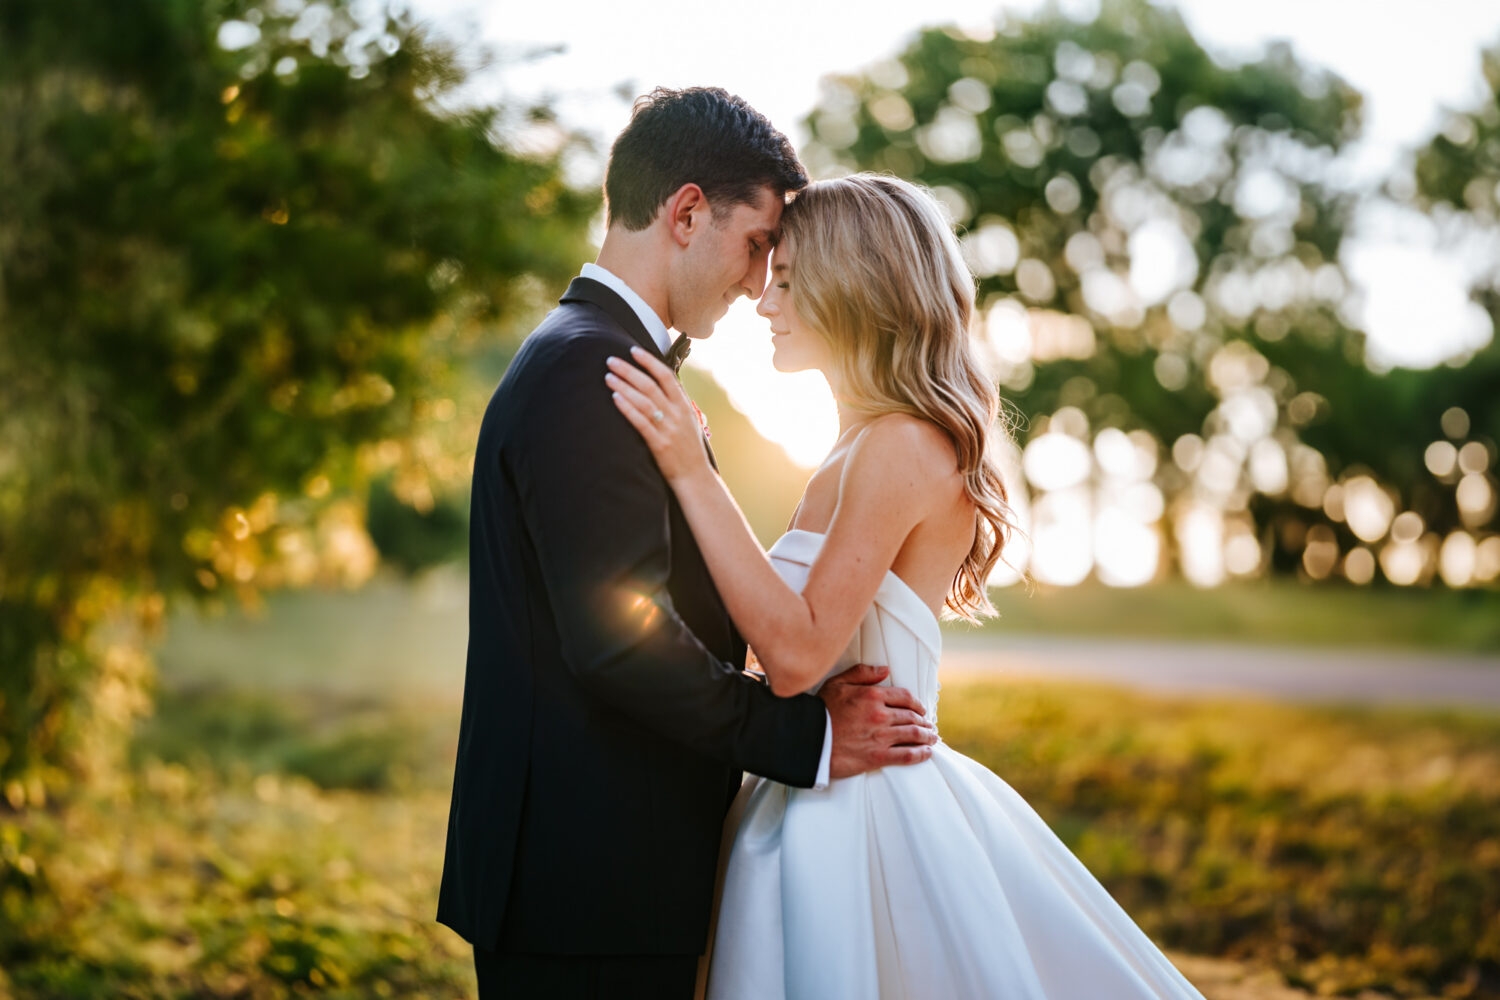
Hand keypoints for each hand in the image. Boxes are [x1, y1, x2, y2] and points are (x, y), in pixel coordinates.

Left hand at [605, 346, 711, 484]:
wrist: (695, 477)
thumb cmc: (689, 449)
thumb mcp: (689, 421)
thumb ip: (677, 404)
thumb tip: (664, 385)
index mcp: (684, 405)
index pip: (666, 376)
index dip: (649, 361)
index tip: (633, 350)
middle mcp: (676, 414)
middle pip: (650, 385)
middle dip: (628, 370)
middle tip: (611, 360)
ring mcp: (668, 428)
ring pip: (643, 400)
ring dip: (623, 386)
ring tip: (608, 377)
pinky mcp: (659, 443)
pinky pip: (640, 422)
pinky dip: (627, 408)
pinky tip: (615, 397)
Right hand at [819, 663, 936, 778]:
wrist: (809, 740)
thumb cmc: (820, 711)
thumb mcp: (837, 683)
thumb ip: (862, 674)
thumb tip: (884, 670)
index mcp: (872, 695)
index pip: (905, 697)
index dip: (917, 703)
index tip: (920, 709)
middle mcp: (880, 715)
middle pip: (912, 716)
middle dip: (924, 721)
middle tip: (928, 725)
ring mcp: (881, 736)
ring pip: (914, 735)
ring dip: (926, 736)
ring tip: (931, 738)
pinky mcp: (878, 756)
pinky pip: (907, 755)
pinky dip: (921, 754)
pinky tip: (927, 753)